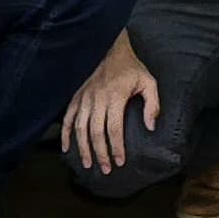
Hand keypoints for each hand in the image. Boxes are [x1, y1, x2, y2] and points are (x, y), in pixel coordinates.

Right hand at [59, 33, 160, 173]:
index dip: (116, 147)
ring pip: (80, 128)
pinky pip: (68, 118)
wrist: (109, 48)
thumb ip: (153, 104)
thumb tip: (150, 127)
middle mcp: (97, 99)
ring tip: (87, 163)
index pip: (114, 129)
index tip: (120, 162)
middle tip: (105, 170)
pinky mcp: (76, 96)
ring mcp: (84, 98)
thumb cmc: (131, 67)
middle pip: (96, 132)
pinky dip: (66, 134)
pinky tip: (67, 148)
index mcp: (115, 96)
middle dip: (100, 153)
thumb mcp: (148, 82)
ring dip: (83, 148)